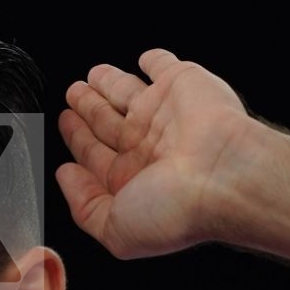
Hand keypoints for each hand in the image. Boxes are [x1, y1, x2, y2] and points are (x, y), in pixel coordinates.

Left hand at [56, 48, 288, 259]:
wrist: (224, 174)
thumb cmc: (177, 208)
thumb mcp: (115, 229)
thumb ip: (84, 207)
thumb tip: (65, 177)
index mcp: (134, 180)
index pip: (97, 158)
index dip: (78, 143)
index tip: (64, 128)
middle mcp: (149, 147)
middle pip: (107, 124)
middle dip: (87, 112)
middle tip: (71, 98)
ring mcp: (165, 115)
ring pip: (126, 93)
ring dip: (107, 85)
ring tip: (86, 81)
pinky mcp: (181, 84)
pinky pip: (163, 66)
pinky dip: (153, 61)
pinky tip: (145, 60)